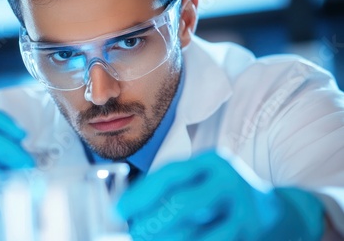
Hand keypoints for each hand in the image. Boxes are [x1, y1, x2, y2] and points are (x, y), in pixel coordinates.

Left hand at [117, 152, 324, 240]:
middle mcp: (229, 181)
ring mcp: (245, 210)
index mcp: (211, 162)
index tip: (119, 209)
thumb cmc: (222, 197)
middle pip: (184, 203)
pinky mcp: (252, 233)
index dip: (141, 193)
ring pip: (198, 234)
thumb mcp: (201, 183)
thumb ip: (170, 191)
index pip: (171, 174)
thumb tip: (130, 211)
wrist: (276, 211)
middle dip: (154, 221)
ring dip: (169, 240)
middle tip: (136, 232)